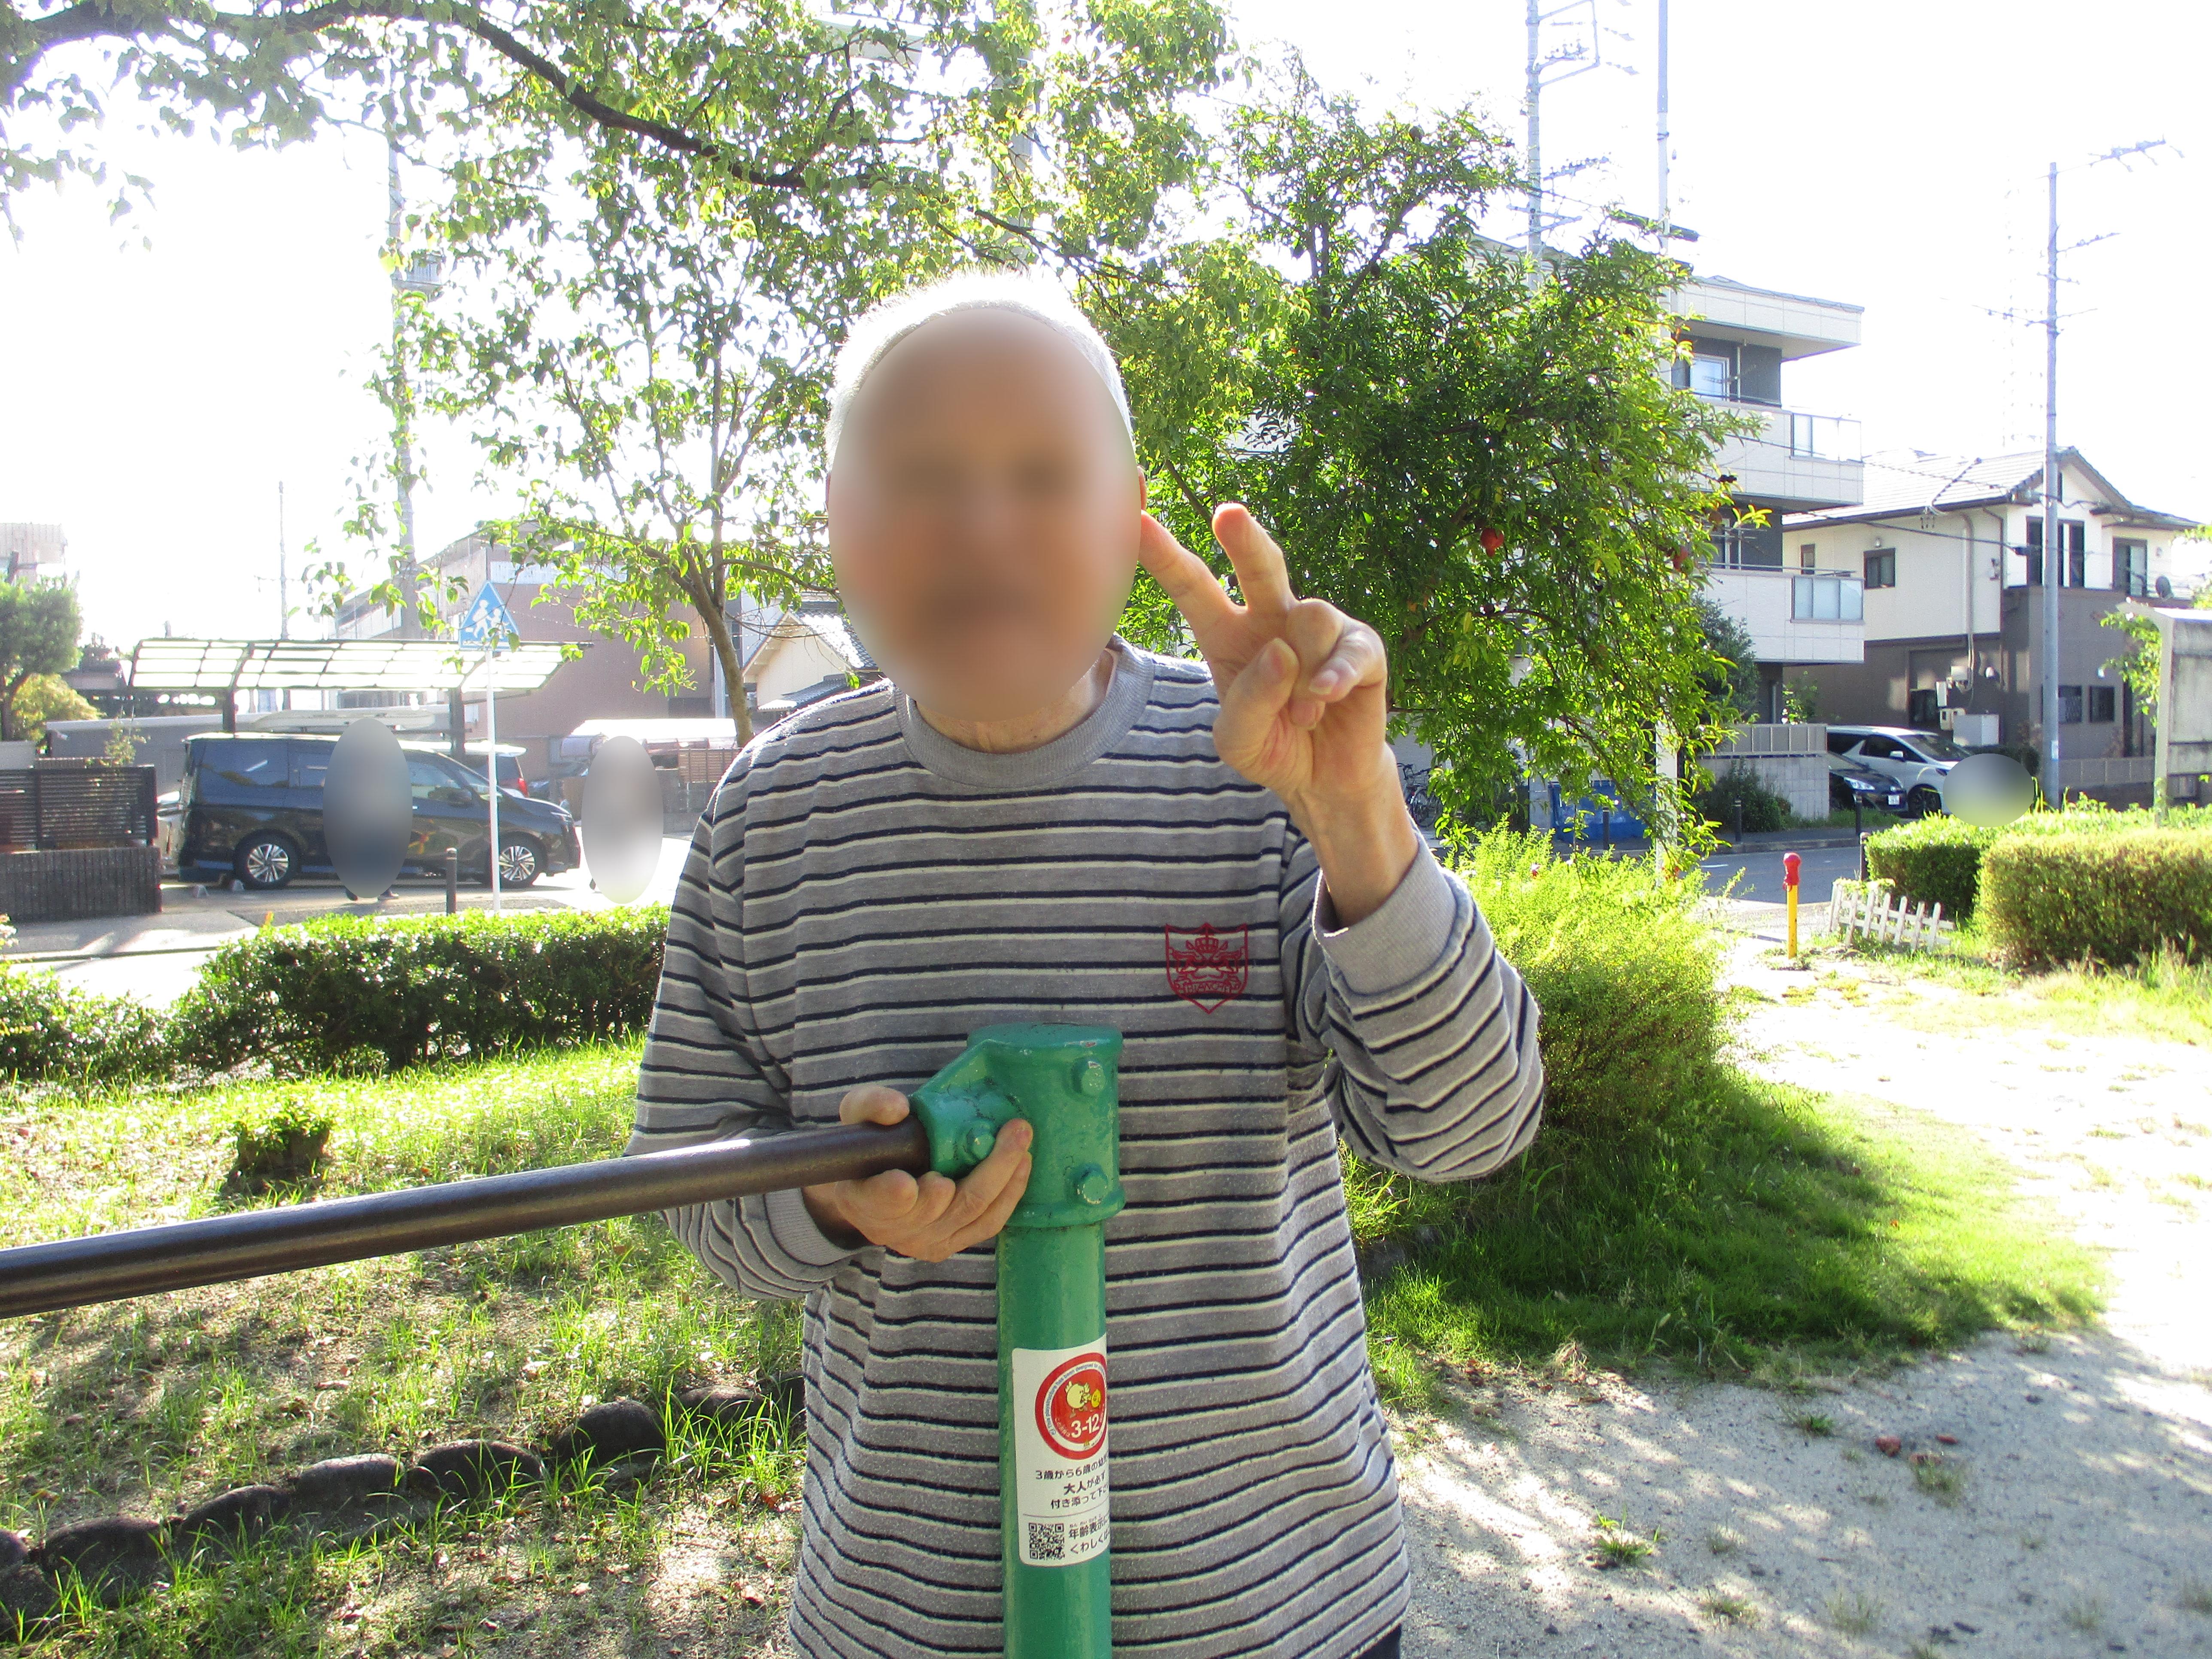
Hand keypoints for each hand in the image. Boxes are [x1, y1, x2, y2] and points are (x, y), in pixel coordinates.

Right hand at [801, 1086, 1032, 1262]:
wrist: (872, 1185)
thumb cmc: (869, 1145)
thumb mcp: (857, 1116)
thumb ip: (871, 1107)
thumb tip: (898, 1107)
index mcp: (862, 1199)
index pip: (879, 1201)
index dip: (892, 1195)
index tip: (907, 1183)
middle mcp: (893, 1229)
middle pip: (941, 1207)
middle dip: (985, 1171)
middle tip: (1012, 1133)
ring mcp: (924, 1242)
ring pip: (971, 1214)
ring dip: (1004, 1178)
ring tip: (1023, 1144)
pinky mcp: (951, 1243)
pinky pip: (987, 1224)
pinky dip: (1008, 1195)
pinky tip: (1022, 1165)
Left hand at [1138, 504, 1418, 922]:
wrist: (1325, 779)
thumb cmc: (1274, 748)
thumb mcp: (1240, 741)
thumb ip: (1247, 703)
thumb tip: (1280, 651)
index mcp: (1227, 634)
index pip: (1194, 588)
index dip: (1167, 557)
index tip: (1137, 522)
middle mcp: (1272, 620)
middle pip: (1260, 567)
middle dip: (1246, 539)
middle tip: (1228, 515)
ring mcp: (1319, 629)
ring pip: (1311, 616)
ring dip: (1302, 672)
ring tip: (1302, 713)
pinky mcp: (1362, 647)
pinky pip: (1349, 648)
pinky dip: (1334, 675)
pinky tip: (1324, 698)